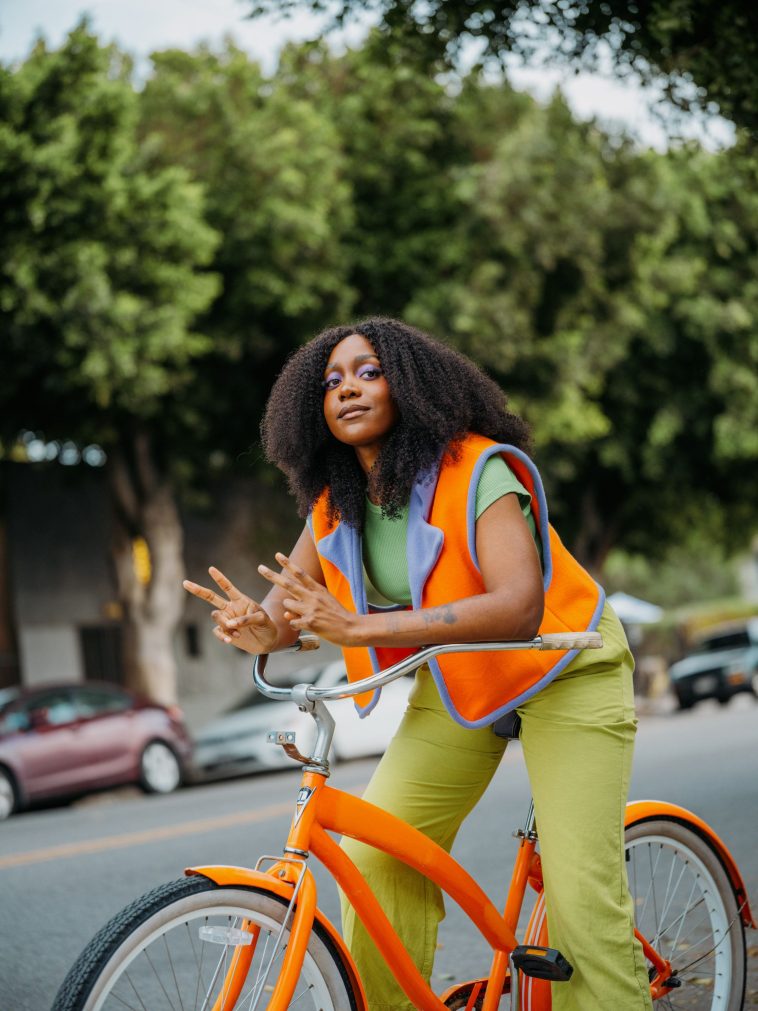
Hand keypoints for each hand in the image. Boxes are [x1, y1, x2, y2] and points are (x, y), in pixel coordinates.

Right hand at [182, 567, 277, 654]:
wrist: (268, 641)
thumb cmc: (267, 625)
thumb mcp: (262, 619)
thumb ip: (247, 619)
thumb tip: (229, 624)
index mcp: (240, 600)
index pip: (227, 587)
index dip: (219, 578)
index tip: (211, 569)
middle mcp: (230, 608)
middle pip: (211, 597)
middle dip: (198, 590)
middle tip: (185, 583)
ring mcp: (226, 620)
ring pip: (216, 617)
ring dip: (224, 624)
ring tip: (237, 633)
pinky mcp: (225, 632)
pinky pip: (218, 632)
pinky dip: (223, 636)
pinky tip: (230, 640)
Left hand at [240, 552, 360, 645]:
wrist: (351, 628)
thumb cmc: (337, 615)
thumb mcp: (325, 602)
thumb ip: (305, 603)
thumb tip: (286, 612)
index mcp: (317, 590)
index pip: (300, 573)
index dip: (288, 563)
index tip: (277, 555)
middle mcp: (312, 597)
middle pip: (288, 584)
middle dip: (272, 576)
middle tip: (260, 568)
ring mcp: (311, 609)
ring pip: (287, 606)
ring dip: (290, 610)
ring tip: (305, 615)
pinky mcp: (310, 623)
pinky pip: (292, 622)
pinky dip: (295, 625)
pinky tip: (307, 626)